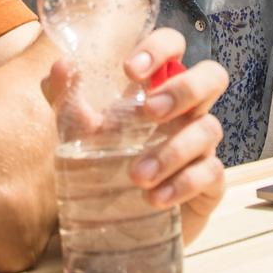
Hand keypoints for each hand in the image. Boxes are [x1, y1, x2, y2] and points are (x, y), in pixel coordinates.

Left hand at [41, 28, 228, 245]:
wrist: (117, 224)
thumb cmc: (105, 165)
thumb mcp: (80, 133)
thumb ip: (67, 100)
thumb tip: (60, 66)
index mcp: (157, 88)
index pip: (174, 47)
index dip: (161, 47)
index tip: (130, 70)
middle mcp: (186, 110)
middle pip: (212, 76)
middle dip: (184, 89)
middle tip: (150, 113)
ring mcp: (203, 144)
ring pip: (209, 128)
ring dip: (173, 150)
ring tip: (137, 175)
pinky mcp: (210, 181)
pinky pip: (212, 172)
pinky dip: (183, 183)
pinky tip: (155, 197)